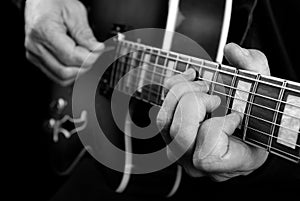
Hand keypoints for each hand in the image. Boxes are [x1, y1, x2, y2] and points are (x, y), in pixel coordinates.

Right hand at [25, 0, 104, 84]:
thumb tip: (97, 50)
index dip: (90, 57)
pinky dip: (71, 72)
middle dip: (85, 66)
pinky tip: (77, 61)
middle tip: (94, 54)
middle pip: (65, 72)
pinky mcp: (37, 59)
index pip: (71, 57)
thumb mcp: (75, 12)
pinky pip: (57, 75)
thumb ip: (86, 34)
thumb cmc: (53, 2)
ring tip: (85, 56)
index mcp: (44, 31)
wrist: (39, 1)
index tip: (99, 50)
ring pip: (61, 78)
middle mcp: (35, 46)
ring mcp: (34, 55)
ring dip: (78, 71)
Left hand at [157, 43, 269, 180]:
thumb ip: (255, 69)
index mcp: (225, 164)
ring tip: (204, 86)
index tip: (236, 116)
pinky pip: (160, 110)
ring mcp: (178, 149)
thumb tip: (233, 51)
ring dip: (183, 93)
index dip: (220, 128)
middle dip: (197, 104)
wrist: (241, 132)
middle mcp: (196, 162)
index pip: (206, 156)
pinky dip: (173, 88)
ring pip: (164, 121)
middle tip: (216, 96)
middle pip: (180, 135)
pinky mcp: (168, 133)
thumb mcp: (266, 96)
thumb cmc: (254, 120)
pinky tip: (190, 79)